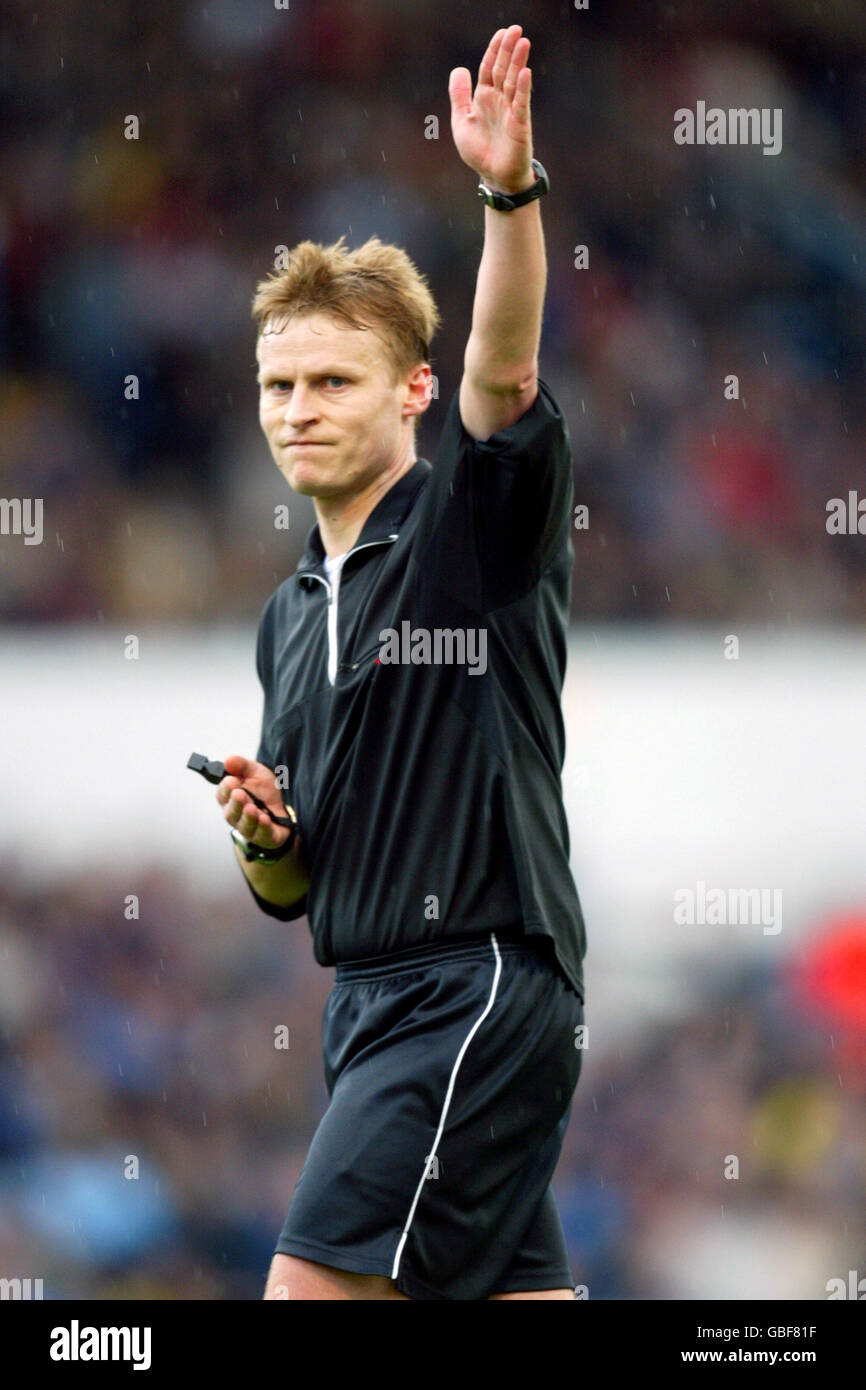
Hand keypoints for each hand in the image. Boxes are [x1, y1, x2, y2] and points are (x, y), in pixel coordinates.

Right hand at [217, 753, 291, 851]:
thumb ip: (241, 765)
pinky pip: (261, 833)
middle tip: (239, 793)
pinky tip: (264, 818)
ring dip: (247, 816)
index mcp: (230, 798)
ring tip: (251, 807)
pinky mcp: (263, 836)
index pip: (222, 795)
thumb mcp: (254, 772)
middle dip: (235, 803)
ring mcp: (248, 827)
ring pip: (244, 825)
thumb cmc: (262, 791)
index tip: (232, 780)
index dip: (226, 788)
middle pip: (231, 812)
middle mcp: (236, 815)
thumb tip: (228, 761)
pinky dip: (262, 826)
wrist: (281, 808)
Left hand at [448, 24, 533, 193]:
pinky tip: (525, 72)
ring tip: (523, 42)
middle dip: (508, 49)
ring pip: (514, 82)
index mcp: (484, 98)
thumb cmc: (480, 151)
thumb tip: (460, 68)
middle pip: (503, 70)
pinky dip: (523, 88)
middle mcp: (499, 100)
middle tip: (515, 29)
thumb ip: (459, 96)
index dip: (494, 50)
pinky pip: (521, 103)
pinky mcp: (520, 124)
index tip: (501, 33)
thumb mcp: (461, 121)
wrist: (494, 177)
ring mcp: (511, 111)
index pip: (490, 68)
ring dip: (518, 62)